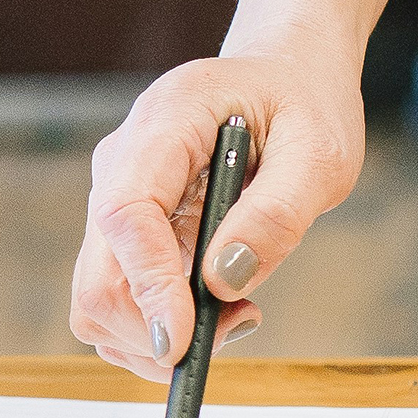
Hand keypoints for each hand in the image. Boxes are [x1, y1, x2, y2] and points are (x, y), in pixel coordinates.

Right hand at [68, 45, 367, 382]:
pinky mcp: (125, 232)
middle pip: (97, 277)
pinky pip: (121, 299)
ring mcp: (114, 199)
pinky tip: (220, 299)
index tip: (183, 342)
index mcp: (164, 124)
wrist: (282, 76)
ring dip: (161, 333)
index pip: (125, 215)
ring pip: (99, 301)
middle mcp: (121, 164)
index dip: (148, 287)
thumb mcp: (321, 153)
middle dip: (156, 329)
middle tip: (241, 322)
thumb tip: (223, 282)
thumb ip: (276, 214)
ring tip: (239, 308)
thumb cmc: (303, 104)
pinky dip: (162, 324)